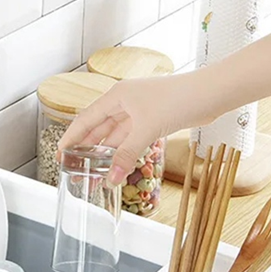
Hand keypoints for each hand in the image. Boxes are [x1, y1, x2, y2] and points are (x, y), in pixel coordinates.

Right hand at [57, 73, 212, 184]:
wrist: (210, 93)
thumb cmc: (179, 99)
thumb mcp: (146, 129)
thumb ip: (126, 155)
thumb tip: (110, 178)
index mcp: (116, 96)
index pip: (85, 119)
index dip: (71, 137)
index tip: (60, 153)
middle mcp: (125, 102)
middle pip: (99, 128)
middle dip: (87, 149)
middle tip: (76, 170)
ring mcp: (140, 111)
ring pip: (116, 135)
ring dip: (107, 154)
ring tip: (96, 173)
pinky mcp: (154, 119)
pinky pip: (132, 138)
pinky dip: (124, 152)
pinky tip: (119, 164)